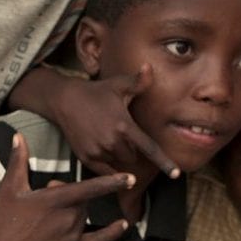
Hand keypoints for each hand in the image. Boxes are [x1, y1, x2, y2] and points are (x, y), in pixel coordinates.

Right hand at [0, 136, 133, 240]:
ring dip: (75, 212)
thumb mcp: (9, 189)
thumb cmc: (1, 222)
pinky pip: (98, 240)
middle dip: (69, 197)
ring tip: (47, 219)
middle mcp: (69, 217)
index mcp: (56, 199)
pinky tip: (123, 225)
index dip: (112, 182)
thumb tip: (18, 136)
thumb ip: (18, 161)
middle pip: (83, 200)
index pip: (90, 187)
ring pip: (85, 216)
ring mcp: (72, 236)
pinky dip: (112, 232)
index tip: (129, 176)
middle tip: (44, 204)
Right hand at [49, 65, 181, 179]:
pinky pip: (104, 171)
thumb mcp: (119, 84)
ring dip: (118, 155)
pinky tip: (103, 149)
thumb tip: (150, 67)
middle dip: (131, 149)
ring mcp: (98, 151)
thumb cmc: (96, 91)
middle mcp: (112, 141)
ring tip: (106, 136)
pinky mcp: (86, 158)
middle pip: (133, 157)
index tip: (175, 174)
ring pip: (119, 163)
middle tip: (120, 133)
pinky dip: (108, 165)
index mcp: (124, 125)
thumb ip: (138, 82)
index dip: (164, 162)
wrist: (64, 100)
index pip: (149, 148)